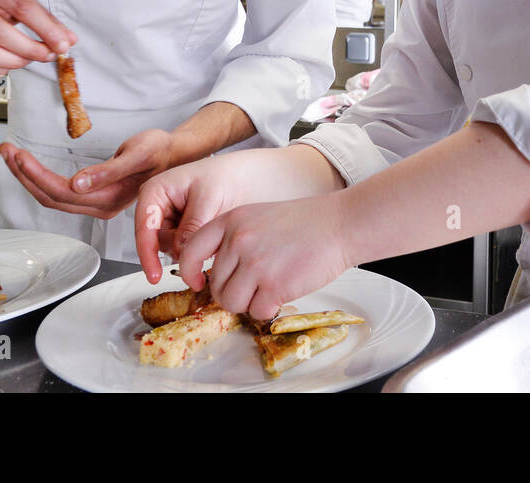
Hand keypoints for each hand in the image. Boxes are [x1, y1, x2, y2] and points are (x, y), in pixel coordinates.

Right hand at [0, 0, 73, 79]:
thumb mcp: (8, 0)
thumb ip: (40, 17)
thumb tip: (67, 38)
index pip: (21, 5)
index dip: (46, 28)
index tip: (62, 43)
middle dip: (30, 48)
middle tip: (46, 55)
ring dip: (13, 62)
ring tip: (25, 59)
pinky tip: (5, 64)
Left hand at [0, 128, 173, 220]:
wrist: (175, 155)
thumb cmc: (160, 151)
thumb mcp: (139, 154)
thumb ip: (109, 171)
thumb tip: (78, 183)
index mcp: (108, 198)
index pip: (61, 191)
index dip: (36, 174)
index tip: (19, 154)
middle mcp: (99, 206)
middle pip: (50, 196)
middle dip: (24, 174)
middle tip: (7, 150)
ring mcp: (96, 203)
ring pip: (52, 196)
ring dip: (29, 177)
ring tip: (12, 155)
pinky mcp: (94, 195)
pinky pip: (59, 192)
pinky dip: (40, 178)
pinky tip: (31, 167)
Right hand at [134, 157, 254, 283]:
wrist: (244, 178)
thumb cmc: (224, 176)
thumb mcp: (208, 199)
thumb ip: (191, 227)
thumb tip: (181, 252)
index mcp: (155, 191)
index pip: (144, 228)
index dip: (147, 255)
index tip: (154, 276)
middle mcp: (158, 206)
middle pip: (157, 242)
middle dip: (179, 246)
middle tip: (205, 235)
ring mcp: (169, 220)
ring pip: (170, 248)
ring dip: (190, 246)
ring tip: (210, 224)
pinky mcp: (181, 231)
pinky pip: (183, 249)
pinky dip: (196, 247)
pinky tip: (210, 232)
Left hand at [177, 195, 352, 320]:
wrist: (340, 224)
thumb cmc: (306, 223)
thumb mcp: (259, 217)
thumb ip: (234, 239)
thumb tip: (214, 274)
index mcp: (231, 221)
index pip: (190, 250)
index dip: (189, 272)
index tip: (197, 283)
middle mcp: (238, 240)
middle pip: (215, 285)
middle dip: (232, 291)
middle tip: (255, 285)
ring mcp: (255, 263)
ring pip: (231, 302)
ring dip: (249, 303)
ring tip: (269, 288)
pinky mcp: (274, 284)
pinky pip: (257, 311)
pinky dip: (269, 308)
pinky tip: (283, 292)